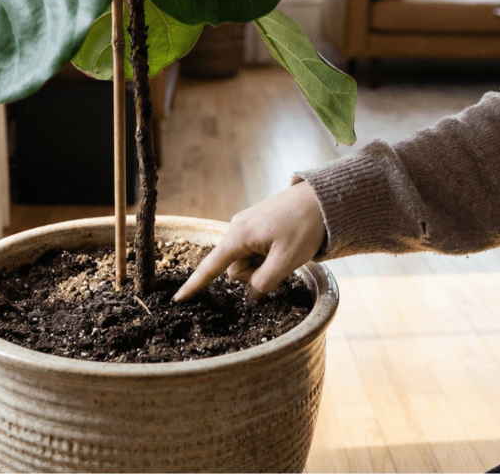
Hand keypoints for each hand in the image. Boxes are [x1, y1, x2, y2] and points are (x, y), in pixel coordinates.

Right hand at [172, 181, 325, 301]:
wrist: (322, 198)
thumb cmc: (305, 227)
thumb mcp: (286, 261)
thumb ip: (264, 282)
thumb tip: (252, 292)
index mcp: (239, 236)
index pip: (211, 267)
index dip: (194, 285)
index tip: (177, 299)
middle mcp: (236, 228)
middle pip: (235, 268)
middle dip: (255, 273)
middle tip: (282, 261)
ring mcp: (246, 225)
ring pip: (246, 261)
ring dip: (264, 264)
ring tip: (285, 249)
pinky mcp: (256, 224)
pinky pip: (255, 249)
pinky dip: (267, 255)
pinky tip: (285, 245)